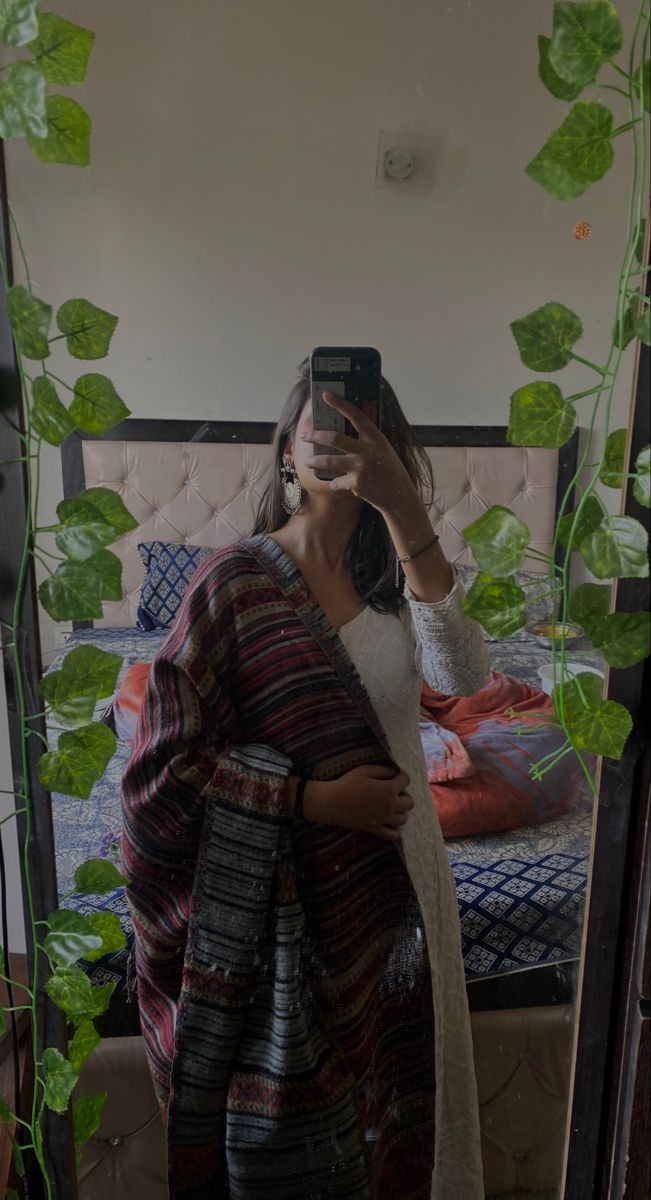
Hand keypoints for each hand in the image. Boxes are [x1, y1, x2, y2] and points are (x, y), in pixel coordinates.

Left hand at [301, 391, 418, 514]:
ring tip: (307, 461)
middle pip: (334, 438)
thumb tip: (340, 435)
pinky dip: (335, 483)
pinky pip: (336, 482)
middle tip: (304, 435)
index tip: (325, 395)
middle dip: (315, 436)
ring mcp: (360, 467)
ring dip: (314, 461)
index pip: (356, 415)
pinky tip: (338, 484)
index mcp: (375, 437)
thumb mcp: (382, 449)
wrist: (399, 494)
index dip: (340, 404)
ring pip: (328, 461)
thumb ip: (366, 441)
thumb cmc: (389, 469)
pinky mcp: (356, 483)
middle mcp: (367, 450)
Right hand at [304, 764, 413, 841]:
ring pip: (404, 818)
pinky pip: (393, 835)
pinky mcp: (376, 829)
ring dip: (401, 811)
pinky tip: (390, 823)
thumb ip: (382, 770)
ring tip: (392, 807)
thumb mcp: (364, 770)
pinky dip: (395, 830)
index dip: (402, 776)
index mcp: (389, 789)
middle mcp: (390, 805)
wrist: (331, 802)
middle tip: (394, 792)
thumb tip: (393, 772)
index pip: (405, 781)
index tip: (396, 775)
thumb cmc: (346, 783)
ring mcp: (384, 819)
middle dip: (404, 795)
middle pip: (410, 803)